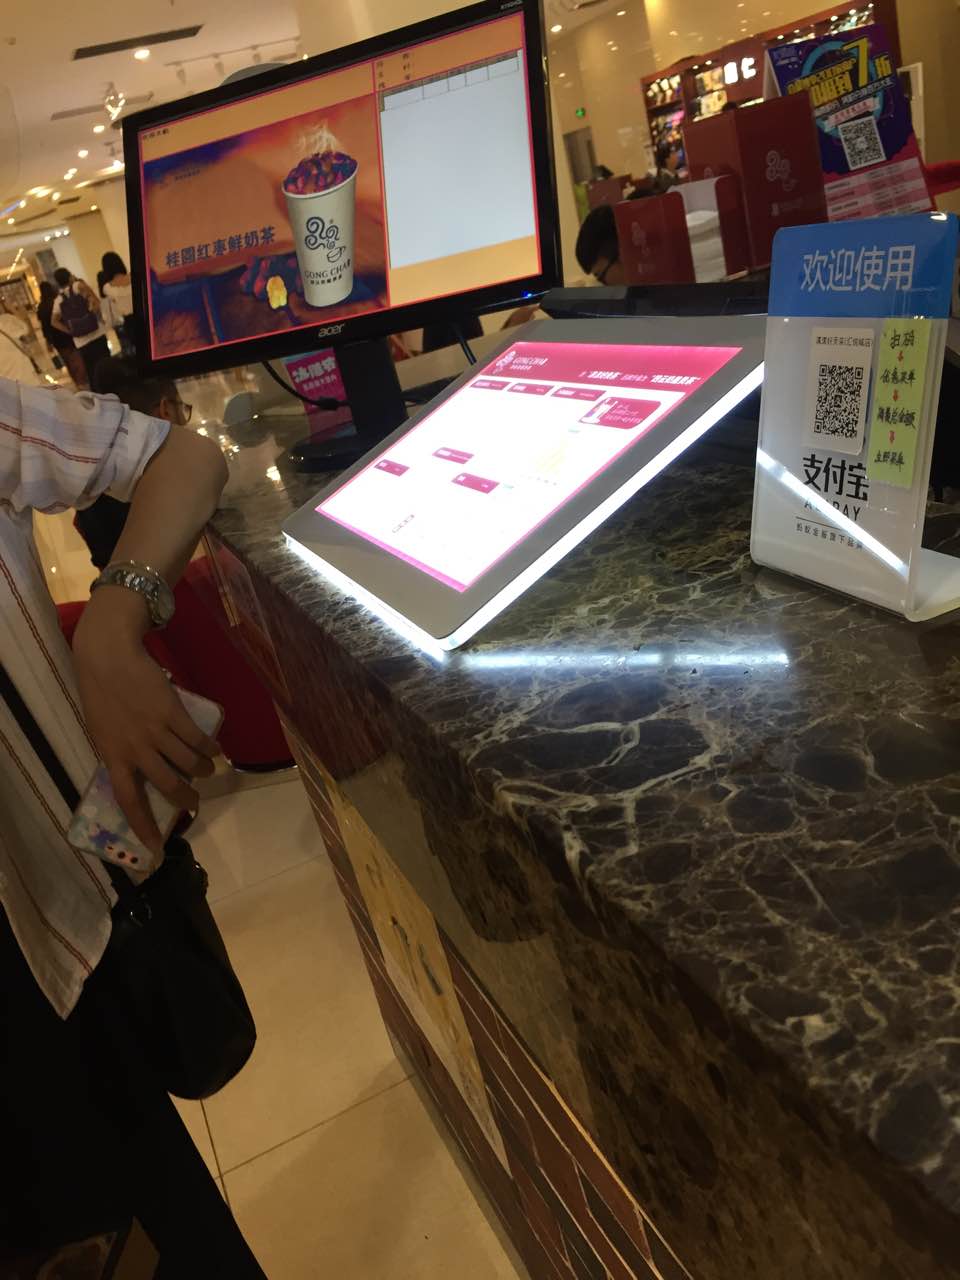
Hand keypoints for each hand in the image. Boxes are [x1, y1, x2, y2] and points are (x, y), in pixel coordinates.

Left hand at [72, 587, 218, 852]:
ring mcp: (155, 732)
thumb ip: (120, 752)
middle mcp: (136, 749)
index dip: (143, 826)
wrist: (108, 657)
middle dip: (186, 799)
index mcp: (113, 757)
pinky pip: (198, 739)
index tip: (155, 847)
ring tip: (207, 769)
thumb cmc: (101, 693)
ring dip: (203, 770)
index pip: (129, 800)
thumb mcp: (102, 731)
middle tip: (195, 803)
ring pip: (188, 763)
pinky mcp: (173, 713)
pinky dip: (210, 747)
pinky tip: (215, 749)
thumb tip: (140, 771)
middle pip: (167, 785)